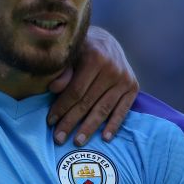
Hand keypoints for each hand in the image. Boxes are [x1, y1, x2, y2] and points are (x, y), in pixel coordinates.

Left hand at [47, 26, 138, 145]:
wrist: (104, 41)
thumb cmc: (79, 50)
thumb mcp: (68, 54)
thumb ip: (62, 70)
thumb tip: (54, 89)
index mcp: (94, 58)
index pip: (75, 91)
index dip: (62, 107)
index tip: (50, 122)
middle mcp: (113, 69)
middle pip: (88, 102)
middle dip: (71, 122)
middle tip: (59, 138)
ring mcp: (125, 79)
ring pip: (103, 109)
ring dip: (90, 127)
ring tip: (77, 141)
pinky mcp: (133, 87)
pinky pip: (123, 110)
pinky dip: (114, 125)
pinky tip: (104, 138)